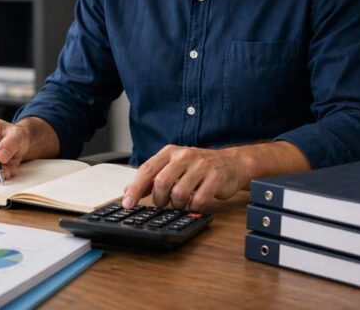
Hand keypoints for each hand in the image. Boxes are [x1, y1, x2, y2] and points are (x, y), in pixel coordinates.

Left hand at [121, 145, 247, 211]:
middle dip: (159, 199)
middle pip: (161, 182)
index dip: (135, 188)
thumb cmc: (198, 167)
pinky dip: (193, 207)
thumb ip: (152, 177)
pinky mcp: (216, 178)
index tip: (127, 203)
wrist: (232, 162)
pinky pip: (198, 200)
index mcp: (170, 152)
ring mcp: (201, 166)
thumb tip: (128, 192)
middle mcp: (184, 156)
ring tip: (181, 202)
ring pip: (179, 193)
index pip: (147, 170)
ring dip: (177, 204)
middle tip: (163, 203)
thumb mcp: (173, 166)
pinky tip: (195, 203)